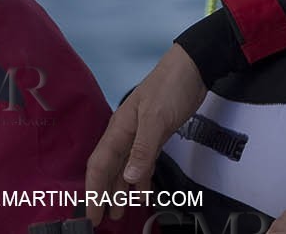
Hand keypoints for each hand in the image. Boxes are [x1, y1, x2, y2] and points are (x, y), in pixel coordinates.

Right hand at [85, 45, 207, 223]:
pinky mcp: (156, 135)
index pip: (100, 164)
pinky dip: (141, 178)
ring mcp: (140, 135)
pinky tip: (142, 191)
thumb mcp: (156, 117)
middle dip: (104, 195)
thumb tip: (129, 178)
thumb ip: (143, 148)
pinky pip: (143, 162)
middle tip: (102, 220)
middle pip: (109, 170)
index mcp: (119, 129)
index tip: (91, 213)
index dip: (93, 190)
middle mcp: (125, 134)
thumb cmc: (171, 87)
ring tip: (119, 212)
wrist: (193, 66)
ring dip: (122, 190)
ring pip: (125, 168)